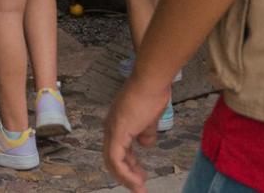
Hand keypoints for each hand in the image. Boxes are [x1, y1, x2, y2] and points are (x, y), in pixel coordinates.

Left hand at [103, 70, 170, 191]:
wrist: (152, 81)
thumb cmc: (153, 93)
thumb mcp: (150, 118)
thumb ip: (146, 132)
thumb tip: (145, 144)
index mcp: (117, 122)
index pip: (118, 149)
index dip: (128, 164)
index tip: (141, 174)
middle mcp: (110, 126)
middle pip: (112, 157)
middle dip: (125, 174)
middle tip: (139, 186)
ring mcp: (112, 129)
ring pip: (112, 161)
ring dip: (125, 177)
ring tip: (139, 188)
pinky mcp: (117, 132)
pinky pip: (116, 159)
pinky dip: (125, 173)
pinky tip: (137, 181)